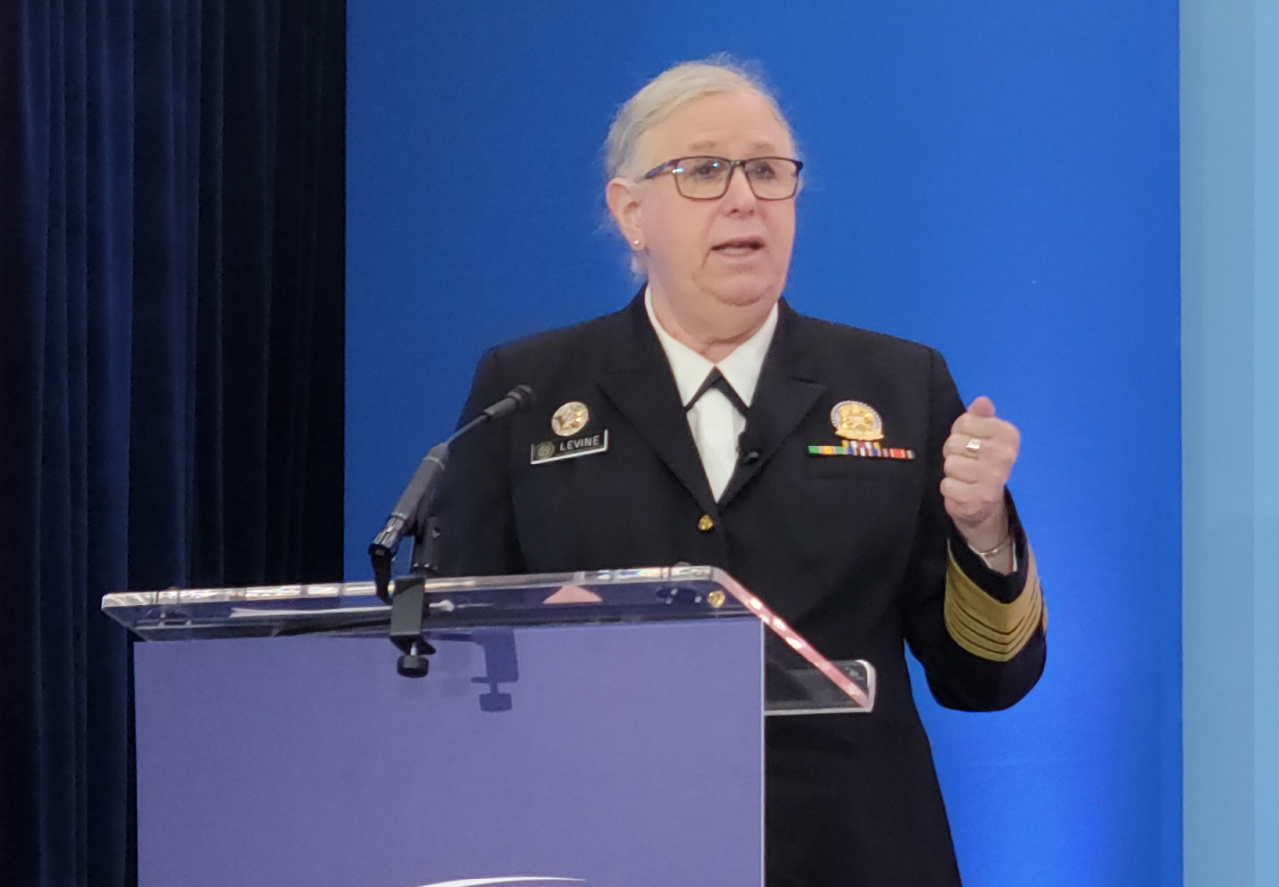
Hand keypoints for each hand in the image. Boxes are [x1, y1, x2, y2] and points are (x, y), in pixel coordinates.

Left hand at [941, 396, 1019, 554]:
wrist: (985, 505)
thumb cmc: (979, 462)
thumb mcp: (981, 435)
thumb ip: (979, 416)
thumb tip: (982, 400)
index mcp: (1008, 435)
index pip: (965, 422)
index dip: (960, 432)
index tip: (970, 443)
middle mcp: (1005, 456)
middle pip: (955, 443)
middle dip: (954, 452)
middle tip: (965, 461)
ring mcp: (993, 479)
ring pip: (950, 464)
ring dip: (951, 471)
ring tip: (963, 476)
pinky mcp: (978, 499)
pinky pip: (947, 485)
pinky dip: (949, 488)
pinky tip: (961, 491)